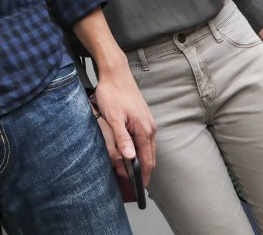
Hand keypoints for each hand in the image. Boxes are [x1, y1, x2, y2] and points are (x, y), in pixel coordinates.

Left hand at [93, 68, 157, 185]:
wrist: (115, 74)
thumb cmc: (113, 93)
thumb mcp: (113, 118)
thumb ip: (122, 138)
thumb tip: (130, 157)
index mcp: (144, 129)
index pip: (147, 160)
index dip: (143, 175)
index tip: (139, 188)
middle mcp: (150, 127)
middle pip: (150, 156)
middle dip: (142, 170)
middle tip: (131, 182)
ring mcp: (148, 122)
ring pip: (147, 147)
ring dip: (141, 159)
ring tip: (129, 170)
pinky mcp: (143, 118)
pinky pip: (144, 139)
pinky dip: (139, 148)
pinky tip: (130, 151)